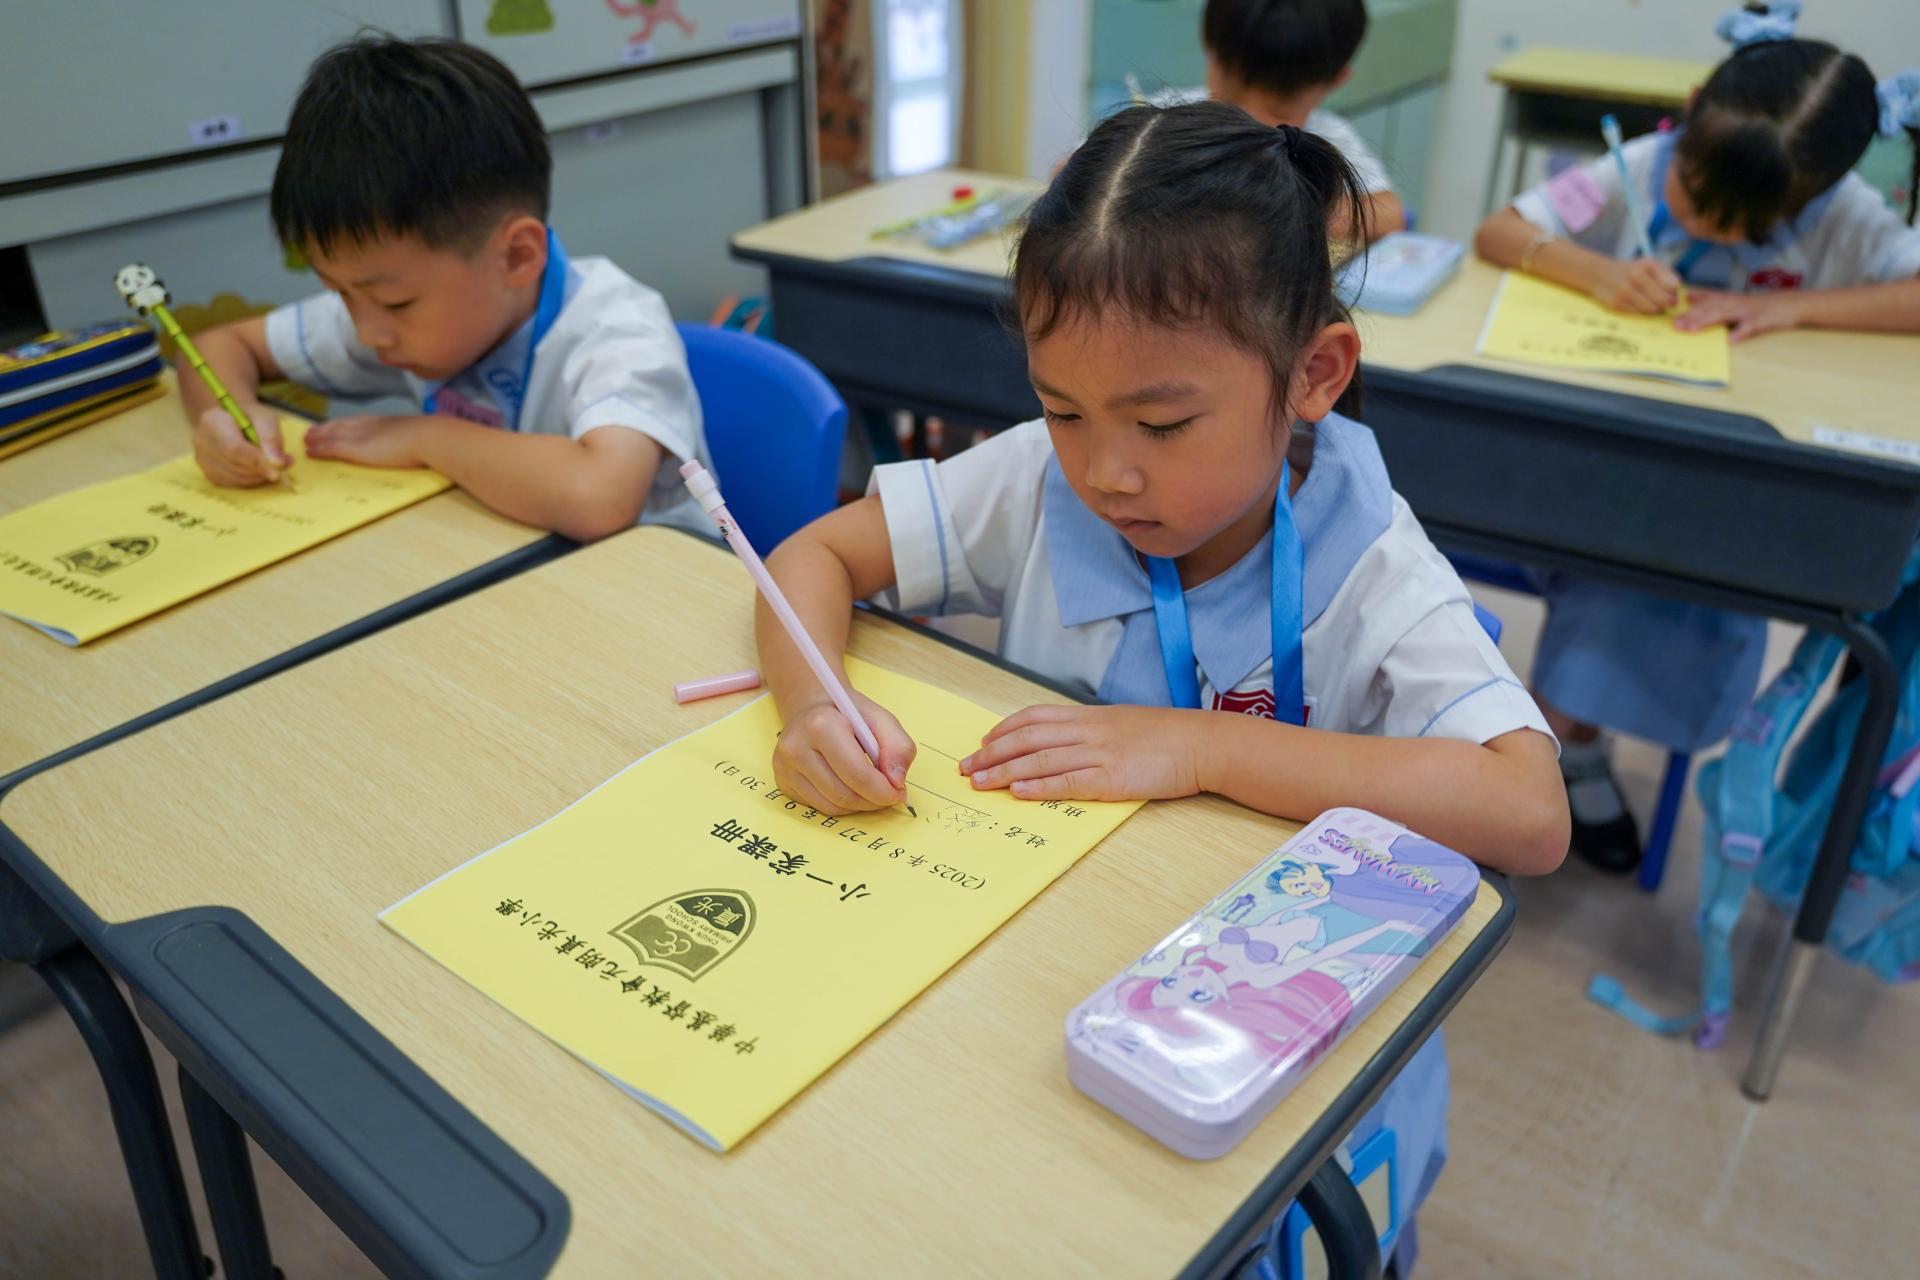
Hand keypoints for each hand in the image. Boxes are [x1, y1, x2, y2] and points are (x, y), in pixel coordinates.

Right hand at [193, 405, 286, 486]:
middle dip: (261, 469)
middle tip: (280, 467)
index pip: (233, 447)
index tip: (279, 466)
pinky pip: (234, 483)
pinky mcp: (209, 474)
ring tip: (271, 465)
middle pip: (235, 465)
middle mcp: (201, 441)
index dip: (257, 460)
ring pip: (236, 477)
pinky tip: (258, 469)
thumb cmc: (250, 418)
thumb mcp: (265, 418)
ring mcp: (202, 460)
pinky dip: (251, 480)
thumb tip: (278, 462)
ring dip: (258, 476)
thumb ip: (272, 437)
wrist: (232, 422)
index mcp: (212, 420)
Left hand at [304, 414, 427, 468]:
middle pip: (340, 425)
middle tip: (311, 432)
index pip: (357, 421)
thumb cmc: (429, 438)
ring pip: (332, 434)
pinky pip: (332, 447)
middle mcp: (367, 425)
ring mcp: (360, 436)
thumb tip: (416, 438)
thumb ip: (409, 436)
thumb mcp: (415, 434)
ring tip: (307, 440)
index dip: (343, 423)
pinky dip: (320, 449)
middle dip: (325, 428)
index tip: (333, 425)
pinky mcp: (355, 449)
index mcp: (383, 421)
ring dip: (318, 437)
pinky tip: (311, 452)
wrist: (427, 437)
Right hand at [771, 691, 915, 814]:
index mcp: (821, 725)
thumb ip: (898, 747)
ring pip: (832, 806)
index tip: (898, 793)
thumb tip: (897, 781)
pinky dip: (841, 805)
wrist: (812, 709)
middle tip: (889, 796)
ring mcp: (785, 766)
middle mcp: (796, 746)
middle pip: (844, 794)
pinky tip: (849, 788)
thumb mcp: (881, 719)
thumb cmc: (848, 715)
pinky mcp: (783, 781)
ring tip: (871, 791)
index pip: (856, 773)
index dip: (882, 790)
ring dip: (859, 806)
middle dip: (873, 801)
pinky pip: (819, 807)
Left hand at [961, 704, 1203, 801]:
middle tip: (966, 768)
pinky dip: (1040, 788)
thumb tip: (1062, 742)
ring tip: (980, 784)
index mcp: (1089, 716)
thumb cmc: (1165, 736)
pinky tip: (1018, 793)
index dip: (1003, 730)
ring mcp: (1098, 754)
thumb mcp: (1121, 723)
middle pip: (1027, 739)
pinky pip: (1068, 783)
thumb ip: (1091, 730)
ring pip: (1040, 761)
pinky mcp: (1112, 778)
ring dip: (1005, 773)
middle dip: (991, 754)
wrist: (1201, 744)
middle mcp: (1088, 731)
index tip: (982, 743)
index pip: (1034, 717)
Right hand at [1589, 258, 1682, 313]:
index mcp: (1648, 265)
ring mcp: (1625, 291)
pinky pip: (1639, 314)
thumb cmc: (1632, 271)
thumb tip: (1678, 291)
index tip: (1673, 294)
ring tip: (1653, 305)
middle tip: (1666, 304)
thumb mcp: (1650, 265)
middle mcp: (1635, 276)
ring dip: (1656, 310)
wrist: (1600, 275)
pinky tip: (1640, 306)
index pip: (1673, 285)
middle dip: (1668, 304)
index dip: (1675, 292)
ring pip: (1652, 309)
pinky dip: (1643, 313)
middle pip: (1664, 299)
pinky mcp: (1616, 304)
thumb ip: (1667, 275)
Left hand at [1674, 288, 1804, 341]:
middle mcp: (1736, 303)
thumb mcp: (1737, 300)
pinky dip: (1740, 332)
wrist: (1794, 303)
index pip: (1706, 299)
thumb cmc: (1762, 306)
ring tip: (1692, 329)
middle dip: (1691, 316)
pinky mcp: (1763, 320)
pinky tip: (1730, 340)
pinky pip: (1750, 327)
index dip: (1688, 305)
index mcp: (1730, 299)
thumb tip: (1690, 297)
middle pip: (1710, 308)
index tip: (1670, 310)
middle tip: (1674, 324)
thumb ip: (1715, 299)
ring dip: (1707, 322)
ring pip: (1725, 315)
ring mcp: (1749, 311)